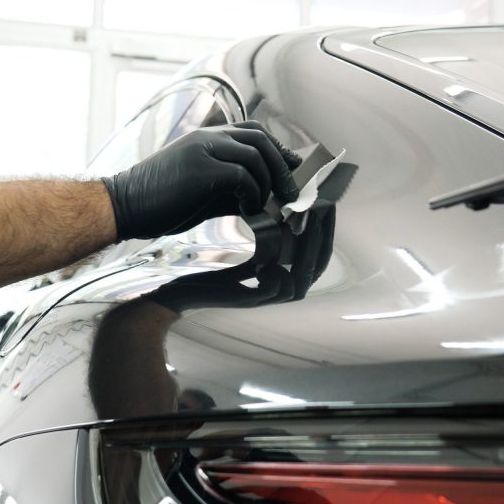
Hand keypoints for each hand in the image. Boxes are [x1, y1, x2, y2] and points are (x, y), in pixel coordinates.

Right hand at [101, 121, 300, 240]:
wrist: (124, 206)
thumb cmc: (163, 203)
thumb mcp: (205, 193)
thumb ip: (234, 190)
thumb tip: (267, 203)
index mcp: (207, 138)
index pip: (254, 132)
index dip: (278, 150)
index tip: (292, 170)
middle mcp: (207, 137)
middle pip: (261, 139)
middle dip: (281, 167)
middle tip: (290, 194)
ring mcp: (203, 150)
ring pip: (255, 157)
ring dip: (267, 185)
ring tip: (264, 207)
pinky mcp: (200, 169)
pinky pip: (242, 176)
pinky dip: (253, 195)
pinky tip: (248, 211)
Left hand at [148, 201, 335, 312]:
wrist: (177, 292)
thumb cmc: (208, 270)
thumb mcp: (243, 247)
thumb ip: (267, 235)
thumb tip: (285, 207)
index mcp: (282, 275)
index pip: (317, 254)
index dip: (326, 229)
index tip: (326, 202)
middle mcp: (280, 287)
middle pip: (317, 265)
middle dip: (324, 234)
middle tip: (324, 207)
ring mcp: (267, 296)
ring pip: (302, 277)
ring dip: (309, 247)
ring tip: (308, 219)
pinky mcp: (250, 301)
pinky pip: (280, 289)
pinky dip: (285, 270)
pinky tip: (281, 247)